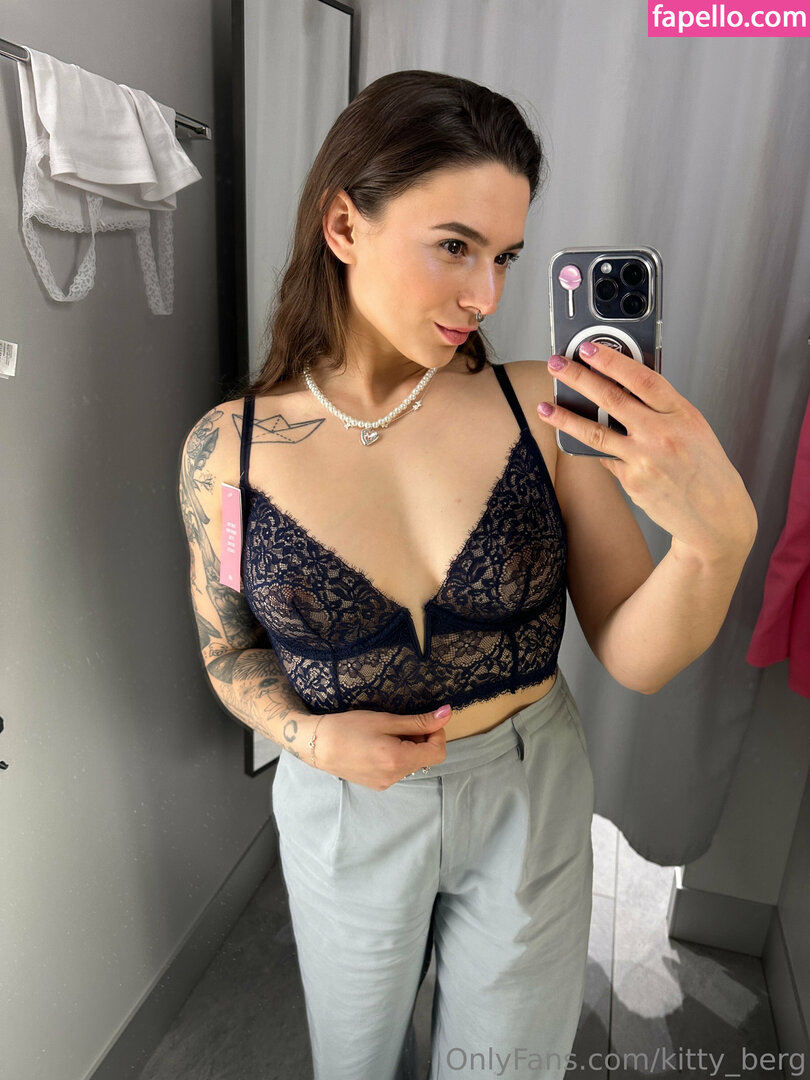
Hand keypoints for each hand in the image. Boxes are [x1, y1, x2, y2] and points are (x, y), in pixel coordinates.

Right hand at [311, 706, 451, 789]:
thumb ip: (418, 721)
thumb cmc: (348, 727)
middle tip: (401, 724)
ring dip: (409, 748)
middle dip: (422, 740)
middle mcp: (394, 777)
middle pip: (425, 759)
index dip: (437, 734)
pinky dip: (397, 756)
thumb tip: (447, 714)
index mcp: (398, 760)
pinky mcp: (377, 785)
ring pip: (412, 764)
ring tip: (386, 734)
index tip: (425, 721)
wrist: (316, 745)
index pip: (438, 753)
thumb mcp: (385, 720)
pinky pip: (398, 770)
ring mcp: (385, 784)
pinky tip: (379, 746)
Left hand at [538, 343, 757, 558]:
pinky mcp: (632, 481)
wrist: (716, 517)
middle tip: (556, 365)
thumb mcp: (694, 428)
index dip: (611, 360)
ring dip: (565, 418)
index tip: (588, 349)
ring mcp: (644, 459)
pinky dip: (597, 449)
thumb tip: (624, 387)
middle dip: (578, 378)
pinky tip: (584, 442)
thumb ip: (662, 409)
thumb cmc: (707, 469)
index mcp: (681, 414)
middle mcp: (661, 434)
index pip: (640, 378)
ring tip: (544, 407)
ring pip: (594, 432)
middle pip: (610, 399)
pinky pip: (606, 459)